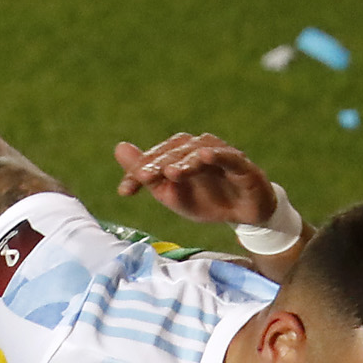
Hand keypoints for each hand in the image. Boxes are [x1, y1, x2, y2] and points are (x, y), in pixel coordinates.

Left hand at [111, 133, 277, 226]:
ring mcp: (221, 155)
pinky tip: (204, 157)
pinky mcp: (242, 165)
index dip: (140, 172)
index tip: (125, 190)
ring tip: (171, 172)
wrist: (244, 215)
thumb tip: (119, 147)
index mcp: (181, 154)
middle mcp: (200, 148)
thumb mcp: (171, 193)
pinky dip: (217, 155)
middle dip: (159, 165)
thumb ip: (146, 174)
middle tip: (143, 178)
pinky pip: (229, 157)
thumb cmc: (207, 200)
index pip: (157, 158)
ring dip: (185, 161)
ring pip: (200, 151)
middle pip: (176, 151)